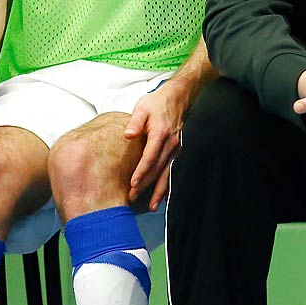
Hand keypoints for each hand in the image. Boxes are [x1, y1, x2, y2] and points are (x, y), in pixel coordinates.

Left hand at [124, 80, 193, 210]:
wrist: (177, 98)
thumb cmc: (156, 102)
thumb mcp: (142, 108)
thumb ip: (135, 122)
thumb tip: (128, 134)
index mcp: (160, 133)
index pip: (150, 157)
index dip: (141, 171)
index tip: (132, 184)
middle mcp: (170, 144)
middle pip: (157, 169)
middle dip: (145, 186)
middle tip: (132, 198)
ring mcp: (175, 148)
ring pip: (166, 173)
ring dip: (159, 191)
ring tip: (152, 207)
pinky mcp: (176, 151)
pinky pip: (171, 171)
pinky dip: (167, 185)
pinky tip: (163, 197)